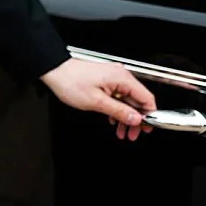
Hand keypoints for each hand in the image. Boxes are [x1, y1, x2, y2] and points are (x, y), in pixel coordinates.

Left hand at [39, 59, 156, 140]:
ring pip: (127, 100)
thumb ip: (119, 111)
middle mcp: (121, 76)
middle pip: (137, 101)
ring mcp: (114, 78)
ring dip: (126, 117)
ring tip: (122, 132)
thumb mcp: (97, 102)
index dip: (149, 115)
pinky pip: (118, 97)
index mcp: (122, 79)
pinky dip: (118, 110)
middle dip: (136, 120)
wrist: (56, 71)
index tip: (147, 127)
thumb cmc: (71, 82)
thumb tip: (135, 119)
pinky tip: (113, 120)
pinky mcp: (106, 80)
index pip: (146, 98)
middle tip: (133, 134)